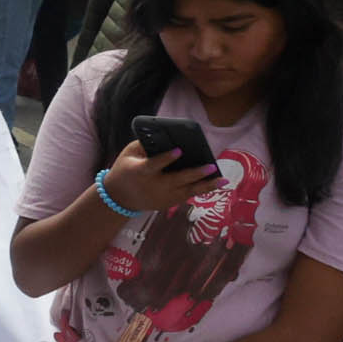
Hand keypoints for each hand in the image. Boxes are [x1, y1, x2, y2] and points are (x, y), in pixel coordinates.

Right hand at [100, 137, 218, 215]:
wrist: (119, 198)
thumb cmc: (126, 169)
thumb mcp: (128, 154)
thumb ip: (144, 145)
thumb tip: (167, 137)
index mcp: (141, 172)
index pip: (154, 164)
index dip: (166, 158)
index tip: (179, 150)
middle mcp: (153, 186)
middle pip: (177, 180)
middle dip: (195, 173)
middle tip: (211, 166)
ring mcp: (162, 197)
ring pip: (187, 191)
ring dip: (206, 186)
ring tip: (223, 180)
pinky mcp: (168, 204)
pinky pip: (187, 196)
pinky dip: (201, 189)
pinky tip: (216, 184)